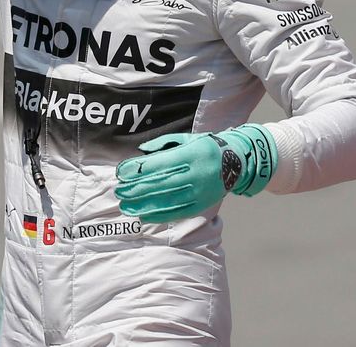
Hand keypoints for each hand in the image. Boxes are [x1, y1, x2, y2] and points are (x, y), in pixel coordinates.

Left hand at [115, 124, 276, 222]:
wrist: (237, 161)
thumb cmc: (206, 146)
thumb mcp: (186, 138)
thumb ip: (163, 144)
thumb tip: (141, 151)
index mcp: (189, 154)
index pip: (158, 164)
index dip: (138, 169)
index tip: (121, 172)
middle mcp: (194, 174)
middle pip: (159, 184)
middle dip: (136, 189)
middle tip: (118, 191)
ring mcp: (199, 191)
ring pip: (166, 201)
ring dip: (143, 205)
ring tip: (125, 206)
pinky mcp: (201, 204)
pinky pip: (177, 212)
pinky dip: (158, 215)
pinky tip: (144, 215)